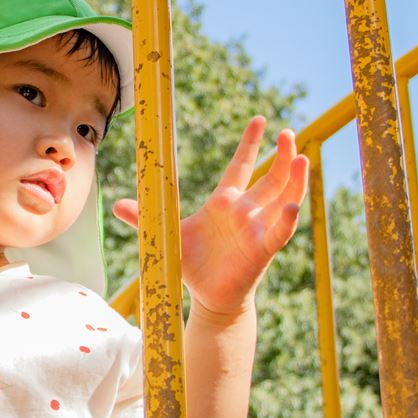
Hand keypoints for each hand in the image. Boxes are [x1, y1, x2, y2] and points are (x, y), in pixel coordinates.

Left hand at [112, 117, 308, 317]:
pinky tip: (292, 206)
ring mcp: (256, 229)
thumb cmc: (194, 264)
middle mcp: (246, 211)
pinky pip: (278, 232)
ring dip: (294, 180)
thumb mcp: (168, 235)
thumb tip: (115, 206)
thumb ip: (143, 218)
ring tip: (303, 158)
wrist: (209, 297)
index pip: (241, 166)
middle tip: (288, 133)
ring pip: (282, 199)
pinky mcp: (262, 250)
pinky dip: (287, 220)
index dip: (250, 143)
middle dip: (281, 156)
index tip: (259, 119)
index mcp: (225, 201)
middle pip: (270, 178)